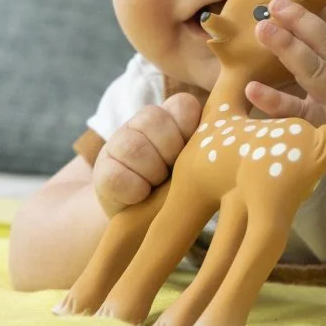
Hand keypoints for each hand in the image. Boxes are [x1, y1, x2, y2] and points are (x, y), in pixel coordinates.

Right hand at [92, 92, 200, 216]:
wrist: (146, 221)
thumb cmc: (183, 189)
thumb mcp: (201, 165)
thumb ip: (210, 145)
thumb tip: (225, 140)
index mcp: (173, 116)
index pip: (183, 105)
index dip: (188, 130)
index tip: (191, 154)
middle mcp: (143, 122)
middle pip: (155, 120)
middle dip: (169, 153)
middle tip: (172, 173)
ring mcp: (118, 143)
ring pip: (134, 147)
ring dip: (151, 174)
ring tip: (157, 186)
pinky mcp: (101, 171)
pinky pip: (116, 176)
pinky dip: (133, 191)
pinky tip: (139, 197)